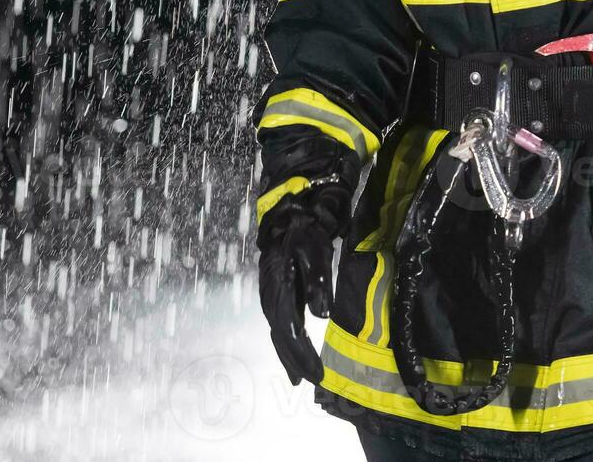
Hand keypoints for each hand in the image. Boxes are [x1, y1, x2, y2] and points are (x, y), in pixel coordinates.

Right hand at [257, 184, 348, 385]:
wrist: (289, 210)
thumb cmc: (304, 230)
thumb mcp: (315, 251)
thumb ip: (318, 282)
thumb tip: (321, 315)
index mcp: (278, 289)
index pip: (289, 331)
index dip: (301, 355)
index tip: (315, 374)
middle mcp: (271, 296)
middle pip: (281, 336)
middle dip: (294, 360)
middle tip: (309, 381)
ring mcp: (272, 293)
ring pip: (279, 331)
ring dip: (288, 353)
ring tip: (299, 374)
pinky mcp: (278, 289)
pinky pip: (281, 321)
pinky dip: (287, 339)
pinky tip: (294, 347)